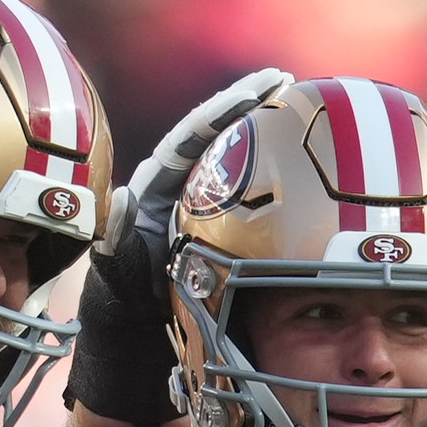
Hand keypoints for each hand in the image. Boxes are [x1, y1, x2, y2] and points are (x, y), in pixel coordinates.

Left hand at [67, 68, 295, 426]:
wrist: (136, 342)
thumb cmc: (121, 307)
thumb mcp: (117, 275)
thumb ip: (119, 241)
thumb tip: (125, 200)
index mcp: (155, 187)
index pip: (194, 135)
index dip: (228, 107)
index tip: (263, 85)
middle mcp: (180, 189)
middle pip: (223, 138)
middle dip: (256, 109)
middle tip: (294, 86)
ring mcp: (203, 208)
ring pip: (242, 165)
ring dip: (271, 142)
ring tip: (308, 118)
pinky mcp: (220, 231)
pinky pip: (253, 201)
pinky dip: (278, 186)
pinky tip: (310, 179)